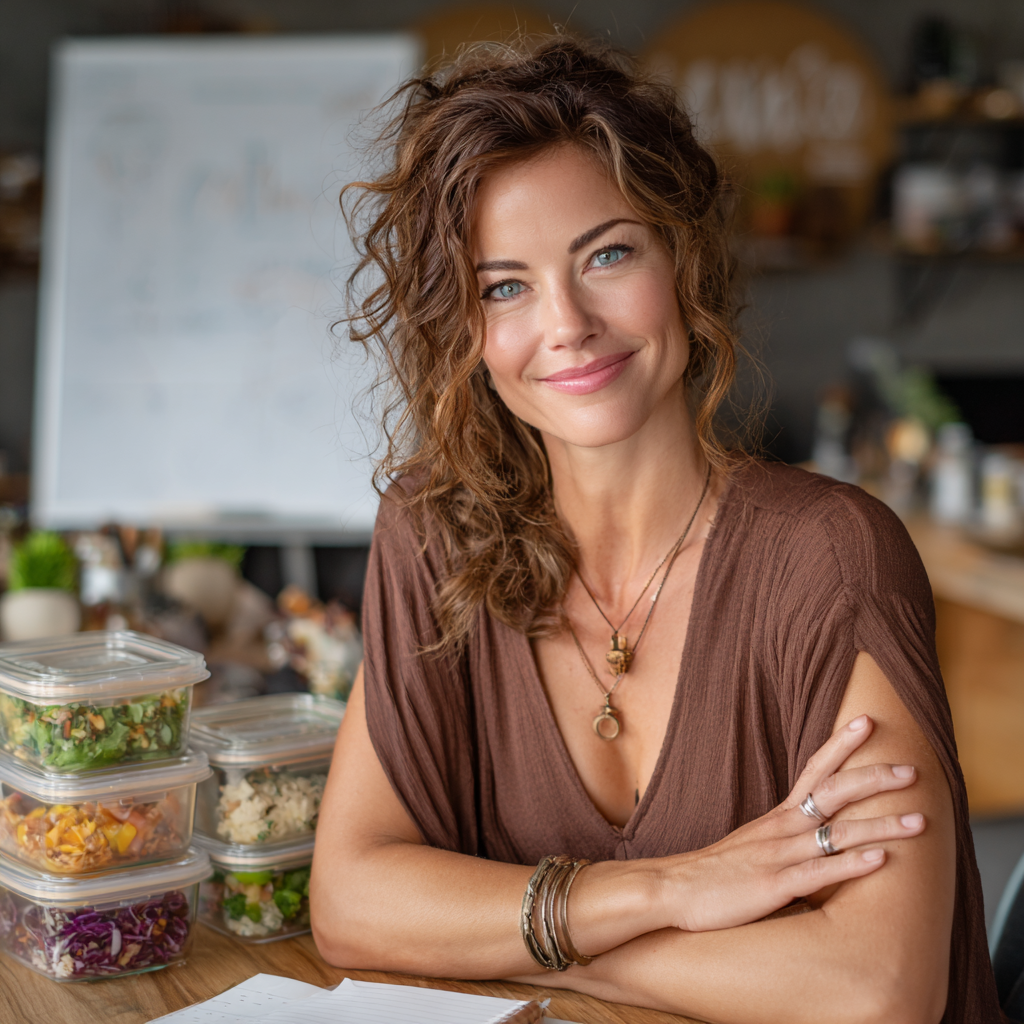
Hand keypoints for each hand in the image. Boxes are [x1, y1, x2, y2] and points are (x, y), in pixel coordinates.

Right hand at [657, 715, 923, 932]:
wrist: (670, 889)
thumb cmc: (711, 873)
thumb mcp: (750, 847)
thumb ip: (780, 840)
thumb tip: (810, 838)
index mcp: (775, 818)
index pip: (813, 770)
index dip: (840, 745)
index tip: (867, 722)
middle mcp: (781, 828)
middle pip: (832, 792)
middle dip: (873, 779)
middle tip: (912, 769)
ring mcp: (779, 854)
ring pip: (837, 831)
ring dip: (880, 824)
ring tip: (919, 819)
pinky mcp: (774, 884)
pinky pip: (820, 871)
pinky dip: (852, 863)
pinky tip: (881, 860)